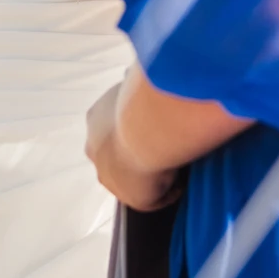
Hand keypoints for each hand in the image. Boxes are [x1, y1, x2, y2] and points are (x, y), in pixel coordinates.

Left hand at [85, 81, 181, 211]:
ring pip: (131, 176)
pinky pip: (152, 197)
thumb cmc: (144, 96)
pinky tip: (183, 179)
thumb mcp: (137, 78)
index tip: (154, 121)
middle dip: (138, 150)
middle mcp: (95, 148)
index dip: (132, 123)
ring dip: (150, 171)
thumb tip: (144, 79)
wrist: (146, 127)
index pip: (111, 125)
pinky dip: (167, 191)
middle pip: (116, 154)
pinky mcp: (130, 199)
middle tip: (166, 143)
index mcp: (95, 117)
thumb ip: (138, 83)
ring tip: (176, 162)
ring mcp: (109, 177)